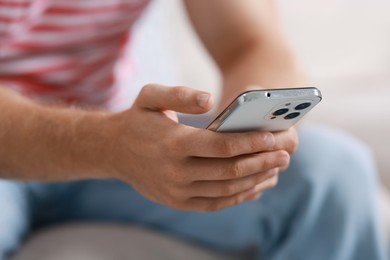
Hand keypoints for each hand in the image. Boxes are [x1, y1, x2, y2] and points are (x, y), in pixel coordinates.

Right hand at [104, 84, 296, 211]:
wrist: (114, 151)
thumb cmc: (138, 120)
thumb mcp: (151, 95)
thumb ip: (181, 93)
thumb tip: (210, 100)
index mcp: (174, 143)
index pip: (222, 147)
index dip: (252, 142)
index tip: (274, 137)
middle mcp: (176, 171)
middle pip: (230, 171)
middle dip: (262, 162)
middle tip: (284, 155)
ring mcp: (177, 191)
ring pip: (227, 190)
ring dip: (256, 180)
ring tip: (276, 170)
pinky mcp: (178, 202)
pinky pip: (216, 203)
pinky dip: (240, 196)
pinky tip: (256, 186)